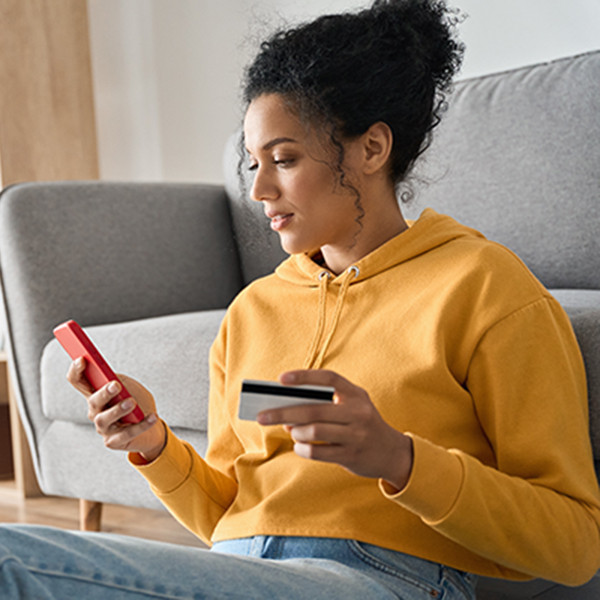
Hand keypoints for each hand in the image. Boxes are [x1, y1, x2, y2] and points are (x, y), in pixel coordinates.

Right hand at [67, 358, 165, 461]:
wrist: (152, 426)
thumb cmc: (138, 402)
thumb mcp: (131, 387)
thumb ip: (122, 382)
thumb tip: (115, 381)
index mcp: (96, 393)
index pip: (78, 381)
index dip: (76, 371)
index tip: (82, 359)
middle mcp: (95, 411)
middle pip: (93, 401)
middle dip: (104, 393)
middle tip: (116, 385)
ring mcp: (103, 428)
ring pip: (104, 419)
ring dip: (118, 410)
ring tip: (132, 402)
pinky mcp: (113, 441)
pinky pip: (126, 433)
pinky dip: (141, 425)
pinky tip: (153, 417)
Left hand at [257, 369, 412, 490]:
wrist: (392, 453)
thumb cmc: (361, 424)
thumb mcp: (351, 407)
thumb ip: (324, 404)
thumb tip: (287, 409)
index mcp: (356, 394)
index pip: (329, 378)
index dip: (304, 376)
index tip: (281, 379)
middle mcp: (358, 412)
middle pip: (314, 409)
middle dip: (283, 412)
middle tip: (262, 416)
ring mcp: (356, 435)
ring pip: (315, 431)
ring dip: (296, 432)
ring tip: (291, 431)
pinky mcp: (352, 455)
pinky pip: (318, 452)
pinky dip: (303, 449)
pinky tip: (300, 446)